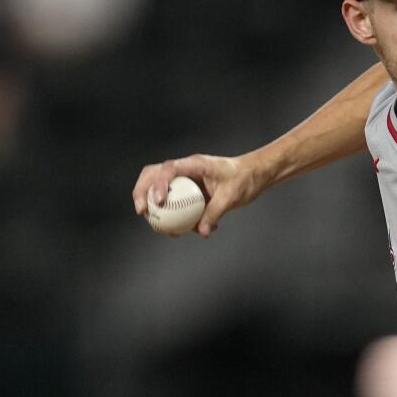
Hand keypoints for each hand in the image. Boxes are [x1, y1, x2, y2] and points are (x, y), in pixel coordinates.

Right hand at [132, 153, 267, 236]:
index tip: (158, 202)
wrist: (255, 176)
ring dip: (154, 207)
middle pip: (153, 174)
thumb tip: (201, 231)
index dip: (158, 184)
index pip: (169, 169)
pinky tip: (184, 232)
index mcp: (194, 164)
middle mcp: (185, 169)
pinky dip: (175, 217)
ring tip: (162, 229)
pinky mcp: (189, 191)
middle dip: (141, 191)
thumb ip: (215, 212)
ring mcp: (185, 180)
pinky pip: (175, 204)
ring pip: (160, 189)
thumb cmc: (245, 179)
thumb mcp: (231, 196)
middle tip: (142, 211)